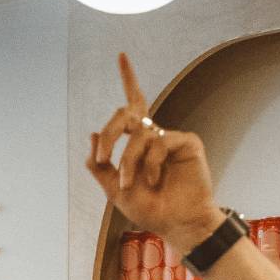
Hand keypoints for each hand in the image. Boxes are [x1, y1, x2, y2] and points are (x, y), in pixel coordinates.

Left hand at [86, 54, 224, 258]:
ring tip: (131, 185)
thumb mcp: (114, 191)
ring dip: (129, 162)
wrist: (177, 225)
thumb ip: (100, 166)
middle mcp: (154, 136)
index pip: (132, 107)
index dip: (129, 79)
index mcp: (138, 144)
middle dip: (111, 134)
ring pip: (138, 136)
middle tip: (104, 156)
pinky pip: (159, 144)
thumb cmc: (150, 210)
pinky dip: (150, 165)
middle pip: (127, 114)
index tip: (122, 54)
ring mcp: (171, 138)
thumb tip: (92, 134)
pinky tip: (155, 182)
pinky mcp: (187, 143)